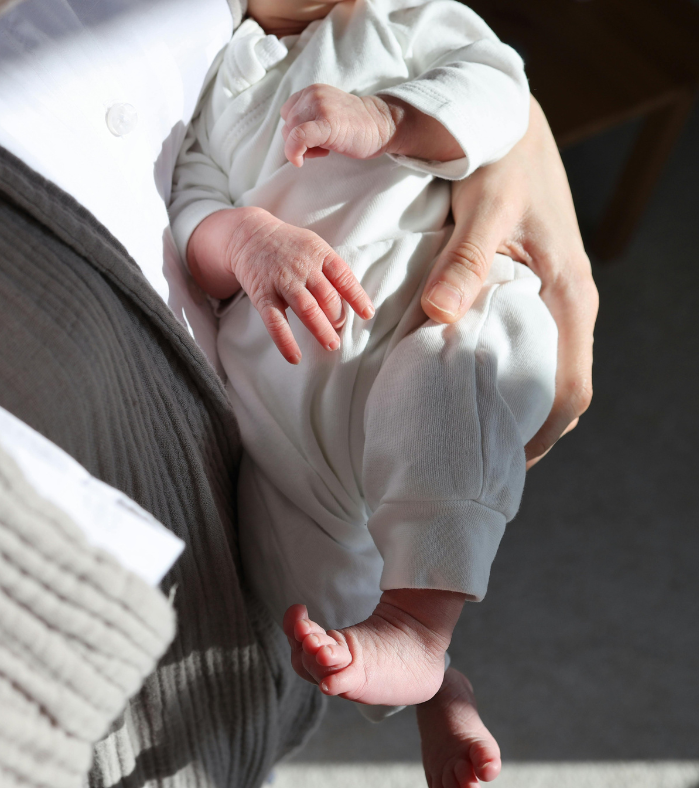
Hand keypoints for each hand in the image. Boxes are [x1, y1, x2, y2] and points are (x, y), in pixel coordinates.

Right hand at [186, 207, 373, 363]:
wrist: (249, 235)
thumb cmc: (288, 245)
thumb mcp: (313, 246)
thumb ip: (330, 270)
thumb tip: (349, 301)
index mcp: (319, 253)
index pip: (343, 276)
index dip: (357, 296)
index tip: (368, 314)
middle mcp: (302, 267)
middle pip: (327, 296)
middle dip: (337, 316)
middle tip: (340, 329)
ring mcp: (282, 281)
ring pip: (306, 309)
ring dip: (321, 330)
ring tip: (332, 345)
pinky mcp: (263, 295)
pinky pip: (275, 322)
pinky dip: (285, 341)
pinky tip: (295, 357)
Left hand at [281, 84, 393, 166]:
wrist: (381, 124)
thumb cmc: (354, 125)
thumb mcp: (324, 112)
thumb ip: (305, 118)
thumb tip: (289, 138)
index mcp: (311, 91)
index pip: (287, 114)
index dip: (295, 132)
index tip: (313, 139)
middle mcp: (313, 95)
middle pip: (287, 126)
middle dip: (299, 142)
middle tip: (322, 146)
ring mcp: (320, 107)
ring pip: (290, 133)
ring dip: (303, 148)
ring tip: (325, 147)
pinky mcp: (326, 123)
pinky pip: (298, 137)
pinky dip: (293, 151)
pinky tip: (300, 161)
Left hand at [420, 97, 597, 466]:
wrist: (510, 121)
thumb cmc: (500, 162)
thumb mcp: (484, 209)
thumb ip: (465, 262)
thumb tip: (441, 317)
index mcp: (568, 293)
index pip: (570, 385)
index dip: (542, 433)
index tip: (505, 463)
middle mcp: (569, 300)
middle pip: (560, 385)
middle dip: (528, 427)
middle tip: (480, 457)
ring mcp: (554, 293)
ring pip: (546, 365)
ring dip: (517, 400)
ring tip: (474, 429)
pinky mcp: (535, 283)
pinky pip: (531, 341)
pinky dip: (509, 369)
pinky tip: (473, 378)